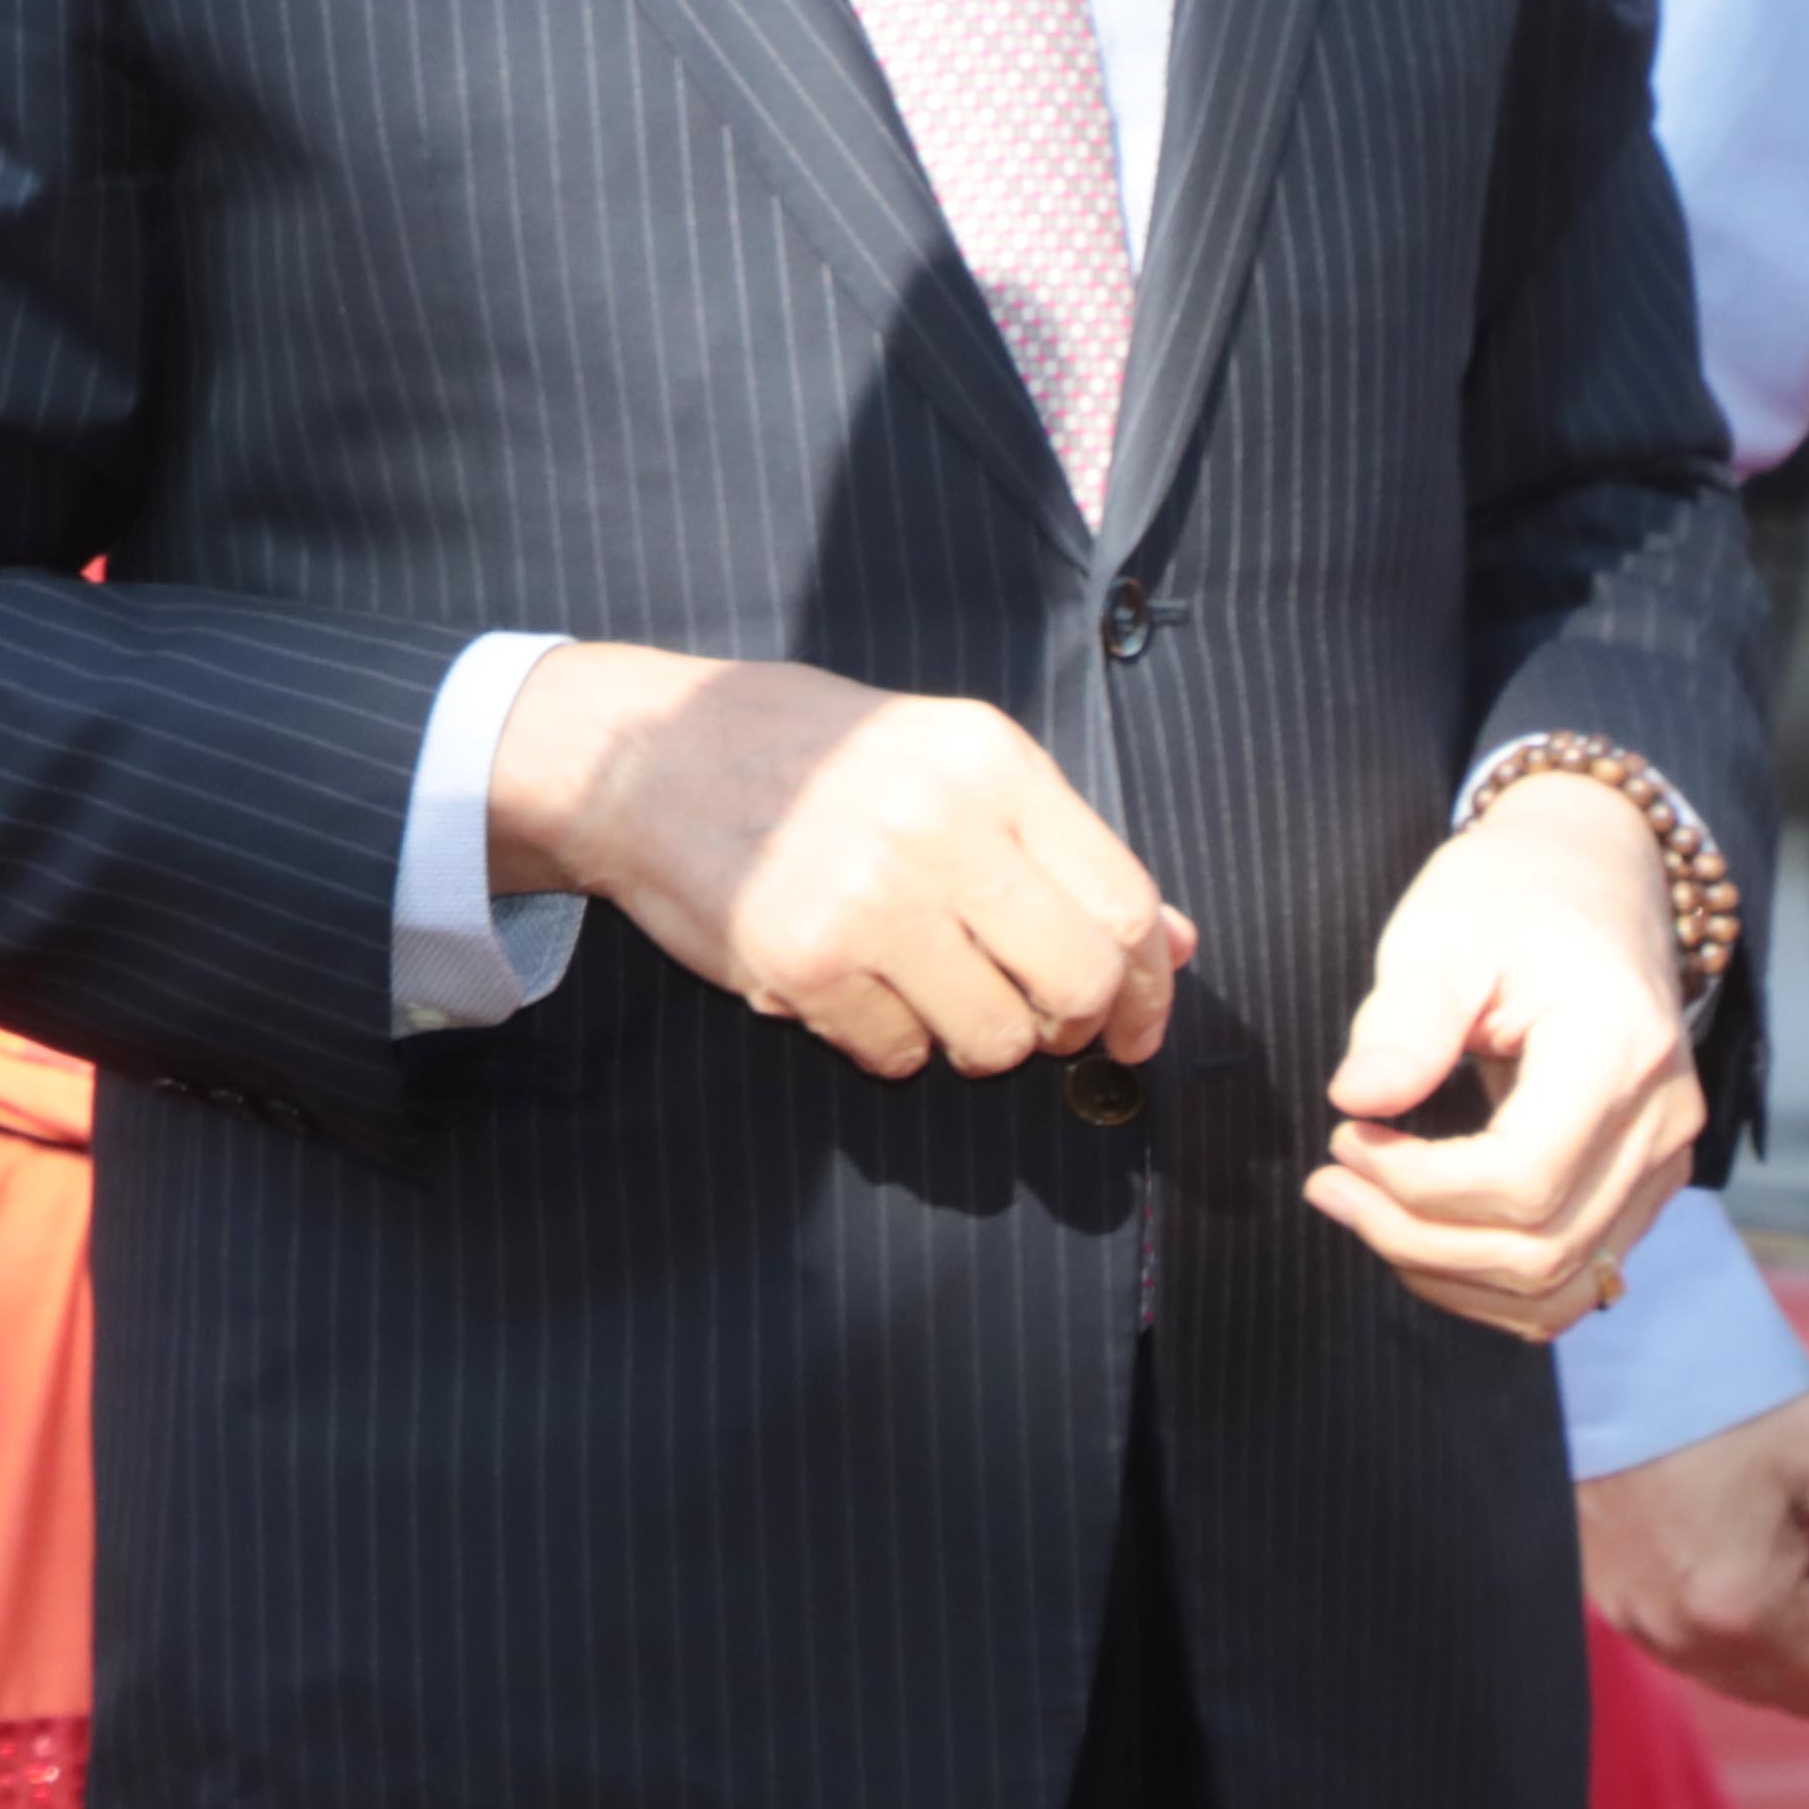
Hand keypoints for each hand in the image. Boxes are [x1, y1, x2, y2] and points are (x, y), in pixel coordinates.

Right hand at [487, 643, 1191, 1080]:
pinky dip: (884, 1042)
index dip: (1143, 983)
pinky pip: (896, 1054)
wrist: (636, 755)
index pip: (1122, 902)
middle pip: (1075, 981)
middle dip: (1066, 1026)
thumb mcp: (938, 758)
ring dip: (972, 1041)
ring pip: (993, 1037)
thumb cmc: (798, 755)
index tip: (1131, 1022)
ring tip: (922, 994)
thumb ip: (1053, 845)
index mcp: (988, 759)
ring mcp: (869, 897)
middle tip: (1031, 1024)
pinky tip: (846, 986)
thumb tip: (1171, 944)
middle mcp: (939, 824)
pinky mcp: (804, 962)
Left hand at [1314, 768, 1705, 1334]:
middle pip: (1539, 1247)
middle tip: (1328, 1187)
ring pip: (1563, 1282)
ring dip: (1449, 1271)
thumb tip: (1356, 1101)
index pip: (1521, 1178)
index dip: (1416, 1183)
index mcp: (1618, 1052)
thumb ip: (1403, 1022)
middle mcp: (1661, 1122)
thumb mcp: (1441, 933)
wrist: (1594, 875)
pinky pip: (1578, 1271)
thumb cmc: (1510, 895)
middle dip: (1414, 1236)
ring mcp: (1665, 1159)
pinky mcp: (1645, 1178)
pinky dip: (1494, 1279)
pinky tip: (1421, 1236)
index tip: (1342, 1136)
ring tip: (1363, 1214)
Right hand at [1584, 1384, 1808, 1715]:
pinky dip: (1718, 1612)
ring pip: (1742, 1674)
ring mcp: (1632, 1620)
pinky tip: (1709, 1531)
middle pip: (1798, 1693)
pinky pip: (1687, 1643)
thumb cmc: (1721, 1390)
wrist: (1594, 1343)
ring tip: (1761, 1530)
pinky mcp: (1600, 1594)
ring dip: (1774, 1628)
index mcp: (1746, 1611)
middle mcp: (1680, 1637)